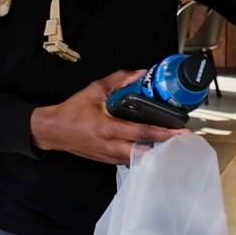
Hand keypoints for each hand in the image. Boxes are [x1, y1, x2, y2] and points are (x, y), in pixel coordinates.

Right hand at [29, 70, 186, 164]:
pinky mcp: (107, 161)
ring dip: (155, 153)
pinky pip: (129, 160)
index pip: (142, 133)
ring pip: (139, 159)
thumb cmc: (72, 111)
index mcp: (108, 128)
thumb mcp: (94, 90)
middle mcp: (110, 146)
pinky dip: (142, 155)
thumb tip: (140, 73)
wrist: (52, 131)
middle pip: (145, 152)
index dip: (163, 133)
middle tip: (183, 141)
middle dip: (165, 147)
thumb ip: (118, 80)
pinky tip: (152, 148)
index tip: (180, 132)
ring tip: (171, 143)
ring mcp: (109, 157)